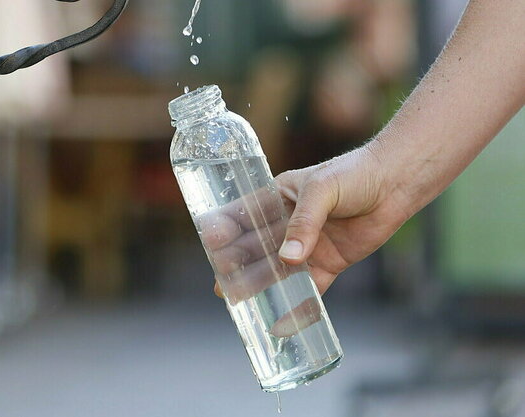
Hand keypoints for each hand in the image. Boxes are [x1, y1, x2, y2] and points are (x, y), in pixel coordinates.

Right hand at [213, 144, 411, 296]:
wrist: (395, 183)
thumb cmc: (354, 173)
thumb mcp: (322, 189)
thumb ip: (305, 223)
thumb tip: (289, 258)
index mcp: (276, 197)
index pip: (242, 215)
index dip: (225, 230)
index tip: (212, 245)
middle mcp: (286, 224)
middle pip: (255, 248)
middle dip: (237, 265)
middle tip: (221, 284)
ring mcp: (307, 245)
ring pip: (276, 270)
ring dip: (259, 286)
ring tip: (239, 302)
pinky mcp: (329, 263)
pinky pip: (309, 288)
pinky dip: (297, 305)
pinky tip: (281, 320)